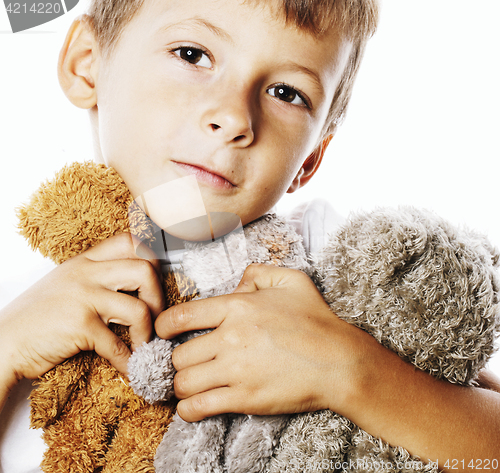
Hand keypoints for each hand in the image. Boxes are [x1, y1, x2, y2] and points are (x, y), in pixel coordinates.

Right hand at [0, 233, 163, 391]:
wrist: (2, 343)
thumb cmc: (38, 317)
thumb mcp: (68, 283)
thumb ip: (98, 277)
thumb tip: (138, 284)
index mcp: (85, 260)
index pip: (130, 242)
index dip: (152, 259)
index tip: (156, 282)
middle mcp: (86, 273)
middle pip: (145, 269)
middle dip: (158, 297)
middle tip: (155, 316)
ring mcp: (83, 298)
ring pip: (139, 308)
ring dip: (147, 332)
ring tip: (142, 344)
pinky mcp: (79, 326)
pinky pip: (117, 346)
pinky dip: (128, 361)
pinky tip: (129, 368)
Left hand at [155, 264, 368, 421]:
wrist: (340, 362)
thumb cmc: (317, 320)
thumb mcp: (291, 280)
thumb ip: (258, 272)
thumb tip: (236, 284)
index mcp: (238, 307)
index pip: (181, 316)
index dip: (163, 326)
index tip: (162, 333)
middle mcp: (231, 337)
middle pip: (179, 354)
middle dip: (177, 360)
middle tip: (186, 362)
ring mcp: (236, 370)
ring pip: (184, 382)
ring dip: (181, 385)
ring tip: (190, 384)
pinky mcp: (244, 398)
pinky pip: (198, 407)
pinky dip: (187, 410)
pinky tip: (192, 406)